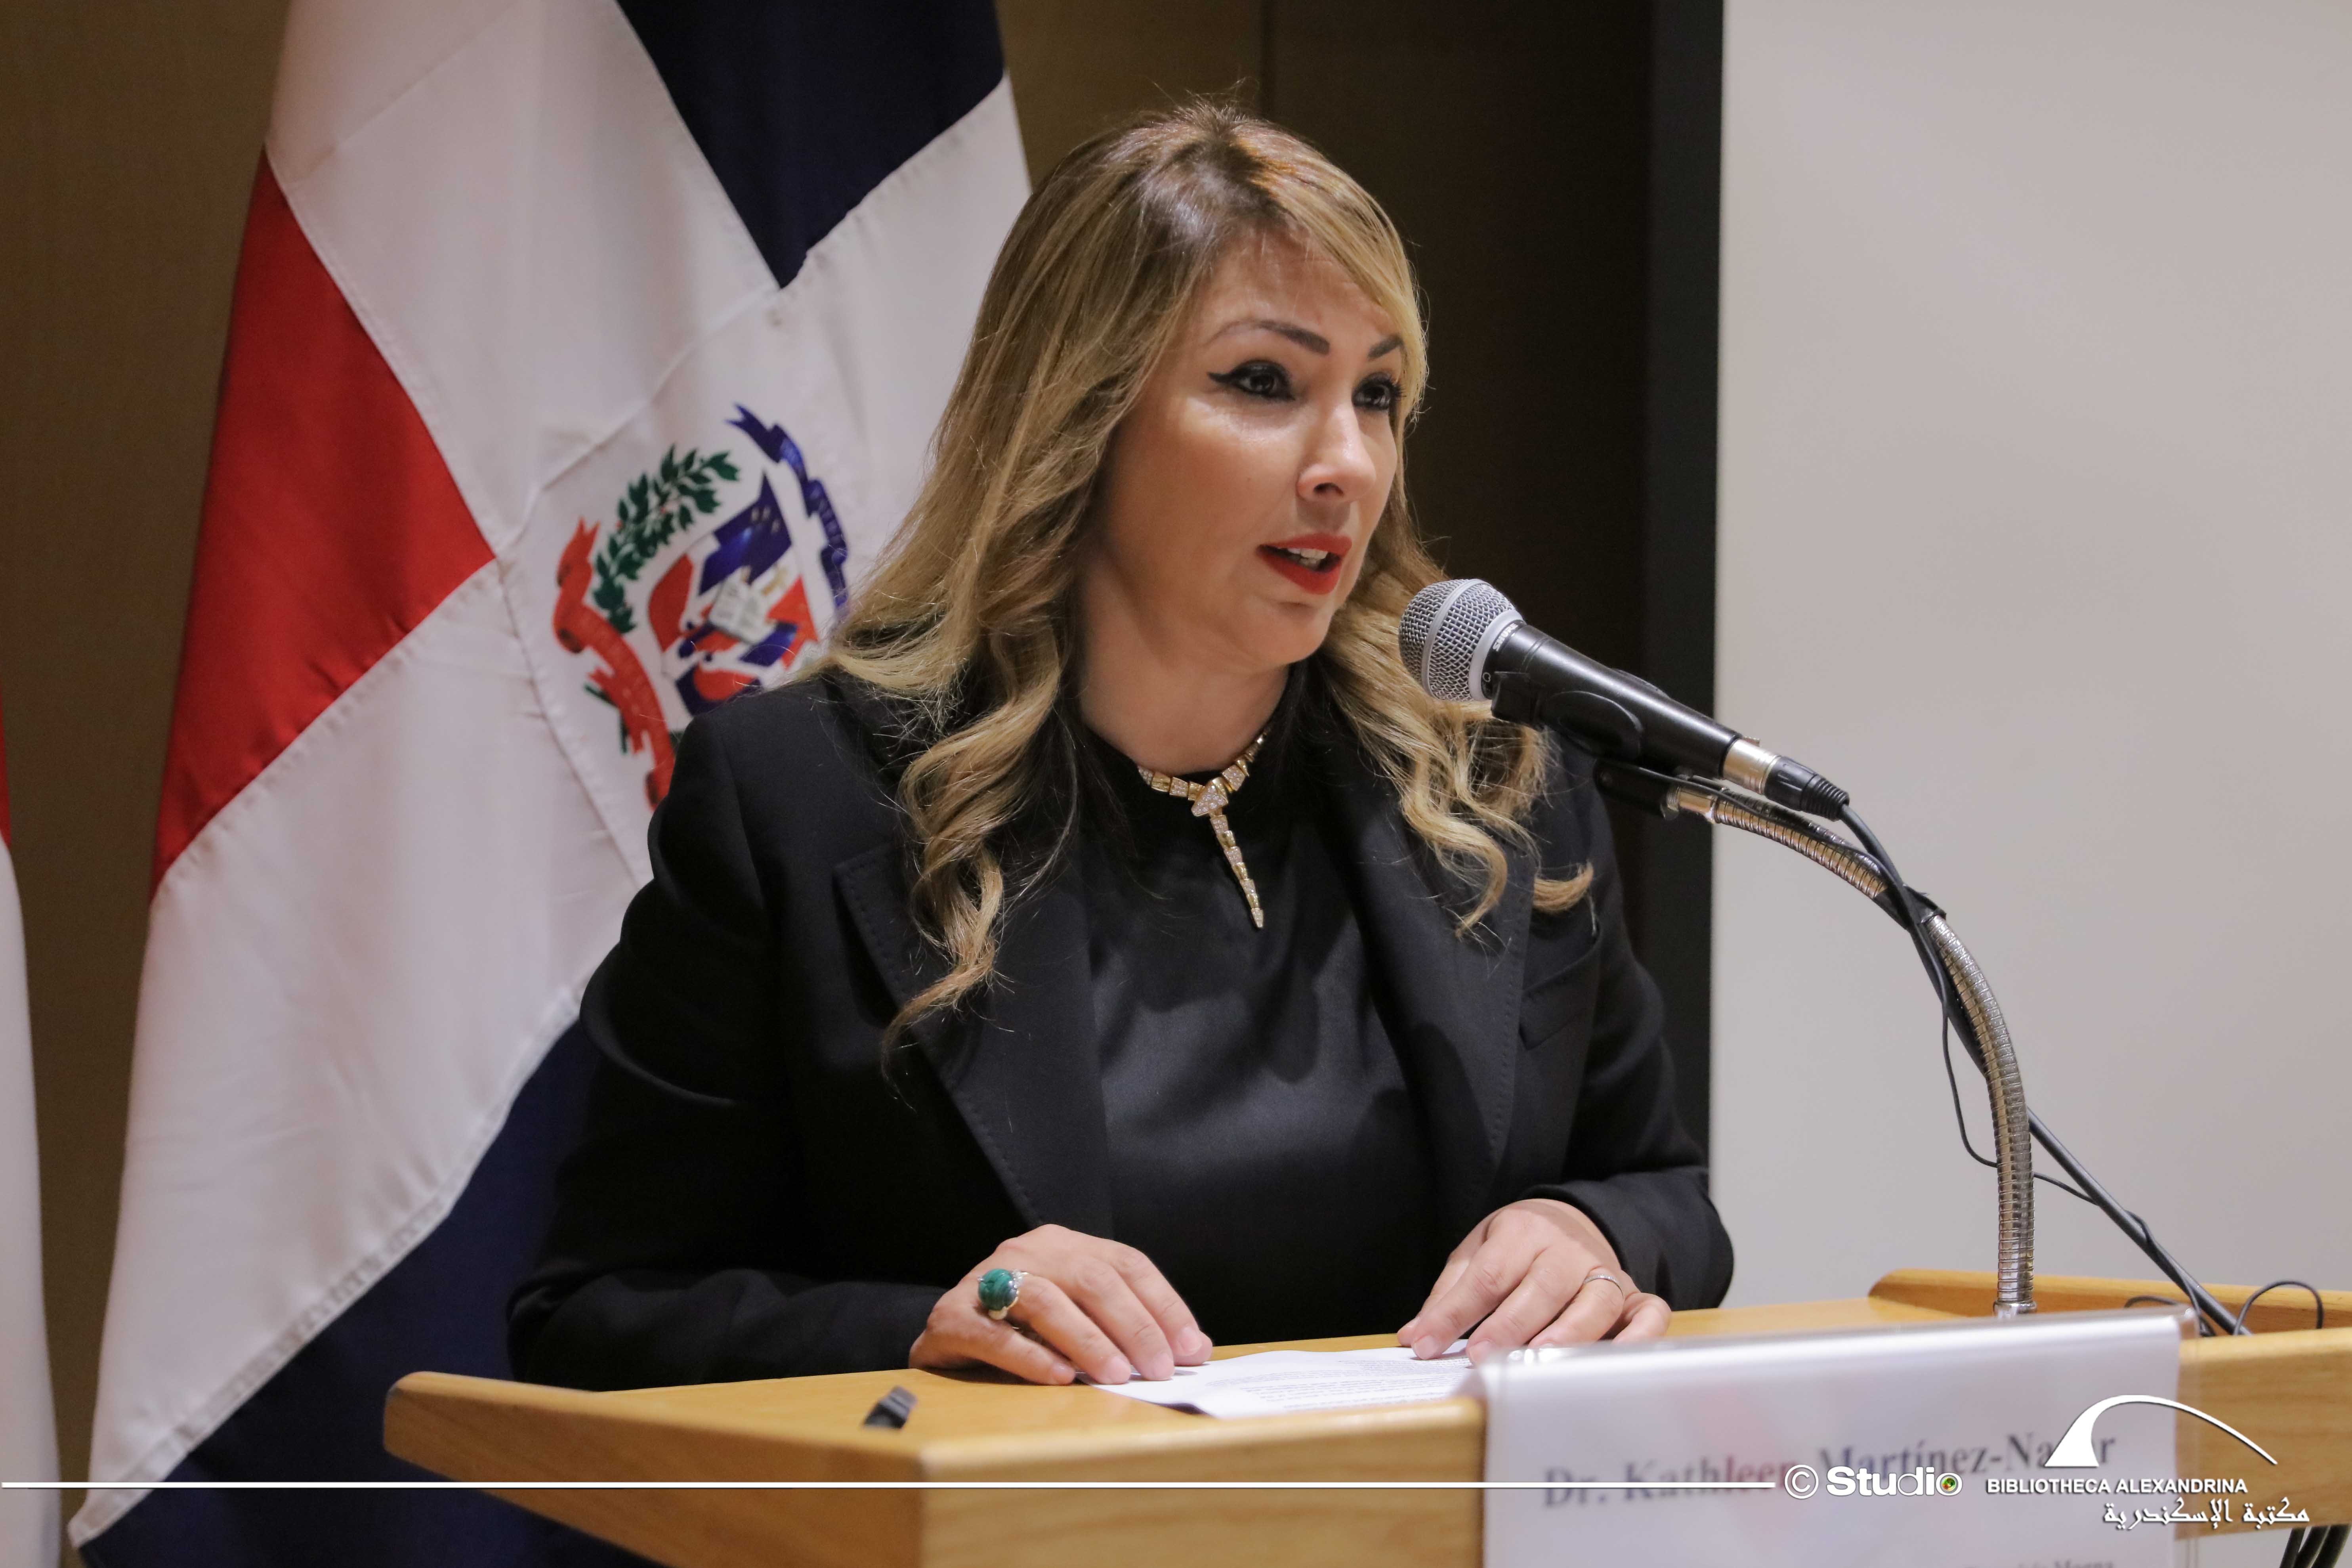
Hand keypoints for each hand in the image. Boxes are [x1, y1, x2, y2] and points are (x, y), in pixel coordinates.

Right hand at [909, 1224, 1213, 1384]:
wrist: (945, 1335)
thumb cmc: (1024, 1330)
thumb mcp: (1079, 1314)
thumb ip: (1126, 1324)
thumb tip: (1192, 1349)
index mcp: (1064, 1244)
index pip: (1127, 1264)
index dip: (1164, 1305)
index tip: (1192, 1348)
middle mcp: (1027, 1251)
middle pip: (1092, 1279)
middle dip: (1134, 1326)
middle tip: (1158, 1369)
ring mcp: (985, 1279)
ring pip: (1046, 1301)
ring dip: (1088, 1341)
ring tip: (1116, 1376)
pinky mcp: (953, 1317)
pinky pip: (996, 1335)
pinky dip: (1032, 1357)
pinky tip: (1060, 1379)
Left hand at [1400, 1198, 1669, 1361]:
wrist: (1571, 1220)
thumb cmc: (1516, 1247)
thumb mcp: (1477, 1252)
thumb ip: (1449, 1294)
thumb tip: (1414, 1336)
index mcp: (1522, 1231)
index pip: (1486, 1275)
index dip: (1455, 1313)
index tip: (1425, 1345)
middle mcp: (1567, 1249)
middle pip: (1541, 1288)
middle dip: (1509, 1325)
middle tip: (1480, 1357)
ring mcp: (1605, 1272)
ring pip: (1594, 1302)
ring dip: (1568, 1335)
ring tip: (1538, 1362)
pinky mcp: (1634, 1295)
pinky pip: (1649, 1314)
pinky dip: (1641, 1338)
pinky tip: (1613, 1362)